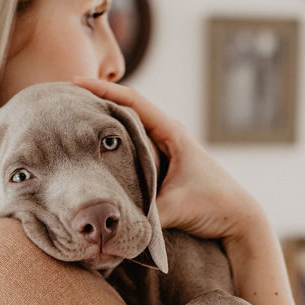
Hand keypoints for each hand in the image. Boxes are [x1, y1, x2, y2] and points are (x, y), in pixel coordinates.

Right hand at [72, 77, 265, 241]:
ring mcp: (166, 149)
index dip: (103, 90)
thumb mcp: (175, 209)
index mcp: (172, 133)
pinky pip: (133, 148)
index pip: (132, 101)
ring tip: (71, 121)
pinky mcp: (163, 165)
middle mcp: (168, 135)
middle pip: (126, 108)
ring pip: (128, 129)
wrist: (239, 219)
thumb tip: (108, 221)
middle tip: (64, 100)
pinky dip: (113, 146)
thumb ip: (142, 214)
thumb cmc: (214, 206)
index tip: (74, 83)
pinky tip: (93, 151)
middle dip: (96, 101)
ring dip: (103, 123)